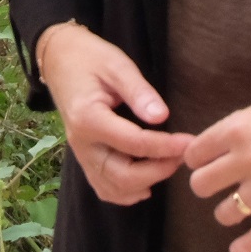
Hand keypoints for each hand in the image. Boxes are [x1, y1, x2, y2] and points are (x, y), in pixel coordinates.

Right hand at [37, 23, 192, 205]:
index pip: (134, 143)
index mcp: (88, 118)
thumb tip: (161, 117)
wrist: (60, 60)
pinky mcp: (84, 159)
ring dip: (146, 183)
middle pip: (123, 176)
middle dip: (158, 170)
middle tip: (183, 154)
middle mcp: (82, 144)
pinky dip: (127, 192)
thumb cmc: (90, 58)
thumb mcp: (117, 65)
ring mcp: (81, 155)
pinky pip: (104, 188)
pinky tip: (146, 182)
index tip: (190, 142)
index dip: (166, 146)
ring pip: (114, 188)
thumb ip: (139, 91)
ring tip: (169, 163)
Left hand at [184, 61, 250, 251]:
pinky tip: (236, 249)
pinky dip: (246, 245)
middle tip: (217, 185)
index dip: (197, 160)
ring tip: (232, 209)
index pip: (194, 154)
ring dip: (226, 213)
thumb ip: (237, 132)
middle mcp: (248, 158)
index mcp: (237, 128)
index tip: (204, 162)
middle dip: (206, 186)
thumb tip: (212, 151)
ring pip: (226, 213)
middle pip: (201, 186)